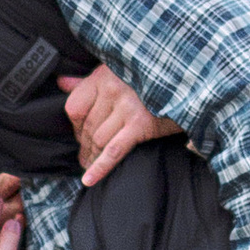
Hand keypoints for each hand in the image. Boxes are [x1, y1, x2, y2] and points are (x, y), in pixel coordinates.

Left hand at [62, 60, 177, 186]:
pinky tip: (89, 179)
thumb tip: (61, 83)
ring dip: (91, 156)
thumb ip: (88, 80)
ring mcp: (127, 108)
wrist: (188, 81)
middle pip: (87, 127)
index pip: (74, 107)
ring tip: (89, 166)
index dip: (74, 126)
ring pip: (98, 140)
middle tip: (84, 156)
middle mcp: (112, 90)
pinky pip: (114, 151)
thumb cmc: (151, 78)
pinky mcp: (141, 125)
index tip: (80, 134)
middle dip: (84, 145)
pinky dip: (100, 168)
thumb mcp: (117, 70)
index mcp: (103, 76)